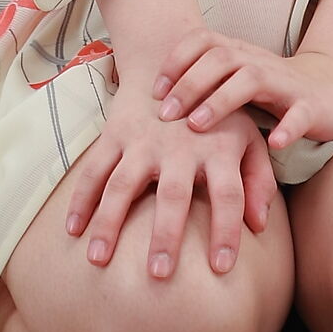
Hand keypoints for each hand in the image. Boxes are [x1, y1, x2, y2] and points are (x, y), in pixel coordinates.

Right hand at [61, 80, 277, 280]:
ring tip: (98, 260)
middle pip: (173, 195)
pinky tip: (72, 230)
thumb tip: (260, 226)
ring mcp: (143, 139)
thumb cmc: (217, 112)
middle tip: (159, 274)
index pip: (228, 194)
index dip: (227, 231)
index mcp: (217, 148)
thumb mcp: (247, 136)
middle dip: (166, 234)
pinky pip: (94, 169)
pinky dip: (81, 199)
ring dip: (109, 222)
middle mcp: (180, 146)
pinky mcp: (115, 134)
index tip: (220, 268)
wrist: (170, 58)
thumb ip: (258, 179)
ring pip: (123, 184)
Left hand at [151, 26, 332, 152]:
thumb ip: (203, 84)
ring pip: (251, 79)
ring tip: (196, 126)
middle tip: (165, 114)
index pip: (202, 40)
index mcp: (238, 53)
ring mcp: (285, 82)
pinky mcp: (311, 106)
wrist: (332, 87)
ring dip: (220, 100)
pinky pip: (299, 113)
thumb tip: (152, 103)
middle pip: (220, 57)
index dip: (176, 60)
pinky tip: (273, 143)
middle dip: (189, 83)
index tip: (154, 91)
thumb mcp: (235, 82)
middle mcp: (258, 61)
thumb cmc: (272, 89)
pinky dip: (287, 127)